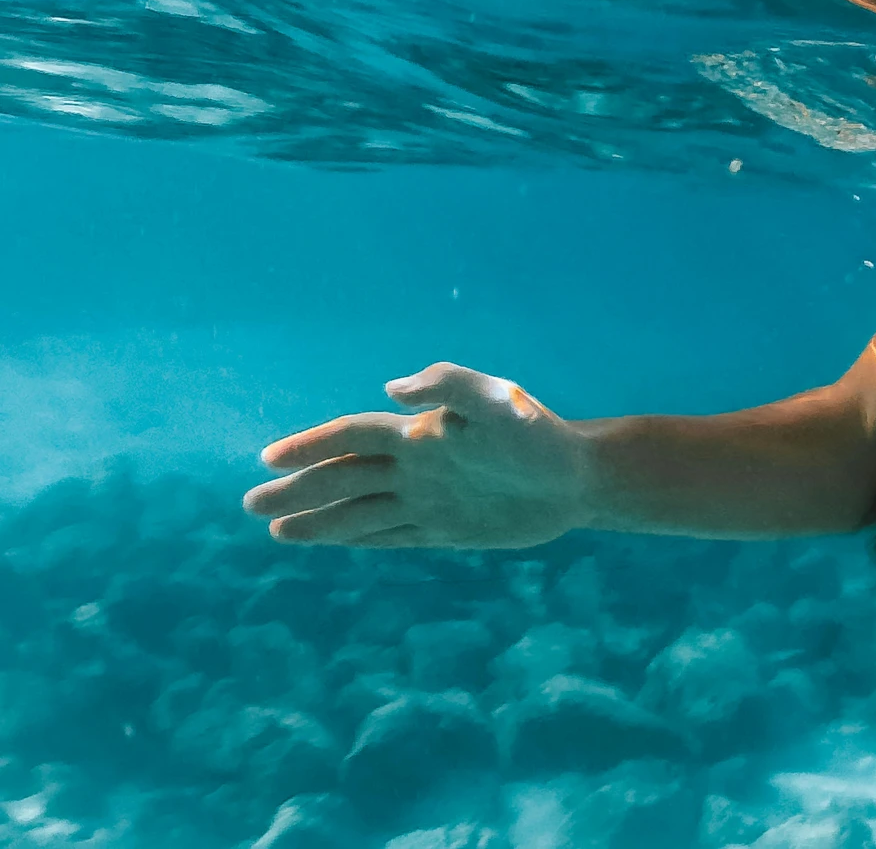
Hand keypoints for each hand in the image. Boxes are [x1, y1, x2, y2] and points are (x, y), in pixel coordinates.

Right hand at [242, 363, 587, 549]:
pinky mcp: (445, 529)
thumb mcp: (496, 401)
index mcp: (421, 433)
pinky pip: (389, 536)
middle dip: (299, 489)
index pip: (354, 437)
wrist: (576, 477)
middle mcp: (416, 466)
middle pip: (345, 477)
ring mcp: (427, 499)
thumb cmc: (536, 432)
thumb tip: (391, 389)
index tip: (268, 457)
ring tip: (273, 528)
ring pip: (359, 512)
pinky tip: (331, 540)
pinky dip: (355, 539)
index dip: (312, 444)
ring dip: (317, 519)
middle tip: (249, 505)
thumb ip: (447, 386)